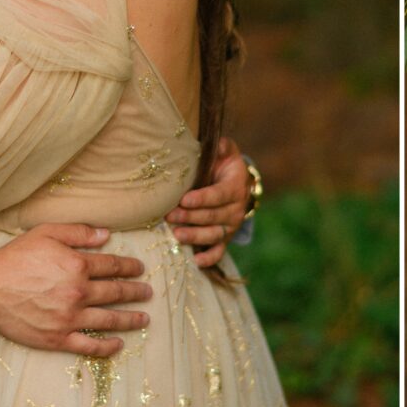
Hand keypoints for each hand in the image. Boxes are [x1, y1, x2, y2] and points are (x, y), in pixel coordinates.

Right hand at [0, 223, 152, 357]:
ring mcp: (70, 318)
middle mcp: (78, 293)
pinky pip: (89, 345)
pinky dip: (107, 346)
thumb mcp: (46, 233)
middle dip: (136, 292)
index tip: (140, 269)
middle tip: (148, 293)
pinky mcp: (59, 338)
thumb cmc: (14, 258)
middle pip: (116, 293)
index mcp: (77, 266)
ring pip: (110, 320)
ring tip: (144, 318)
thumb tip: (106, 234)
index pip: (113, 266)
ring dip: (131, 319)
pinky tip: (118, 344)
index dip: (130, 267)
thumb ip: (78, 233)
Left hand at [167, 135, 248, 269]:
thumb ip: (223, 146)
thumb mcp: (226, 152)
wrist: (237, 183)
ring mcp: (231, 226)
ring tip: (176, 235)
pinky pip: (220, 251)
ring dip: (195, 236)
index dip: (203, 198)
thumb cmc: (224, 165)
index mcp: (235, 187)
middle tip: (170, 215)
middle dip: (190, 217)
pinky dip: (209, 258)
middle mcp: (236, 209)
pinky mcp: (225, 238)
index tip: (184, 199)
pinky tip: (196, 261)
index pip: (219, 195)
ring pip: (214, 235)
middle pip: (213, 217)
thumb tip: (217, 144)